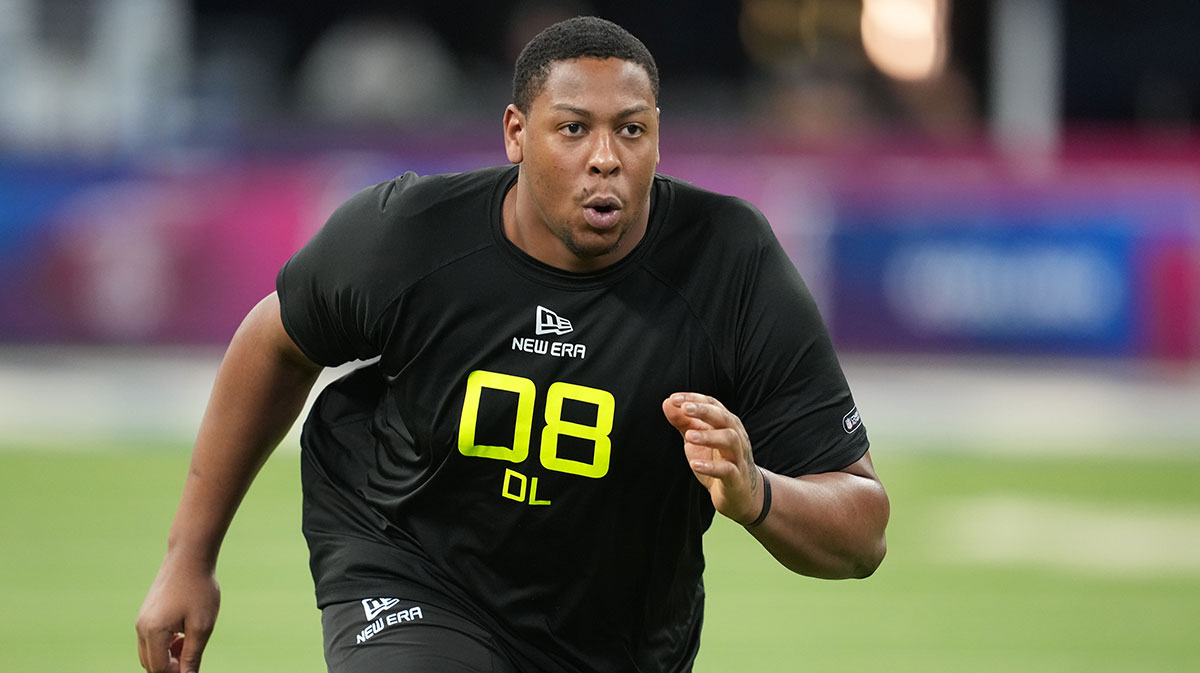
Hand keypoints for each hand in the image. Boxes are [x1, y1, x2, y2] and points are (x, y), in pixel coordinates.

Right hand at [135, 556, 219, 672]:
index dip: (178, 672)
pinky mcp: (146, 615)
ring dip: (168, 656)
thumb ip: (193, 655)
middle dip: (172, 666)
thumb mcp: (201, 626)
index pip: (160, 669)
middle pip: (151, 665)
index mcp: (153, 632)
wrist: (189, 557)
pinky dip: (165, 645)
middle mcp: (141, 628)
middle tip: (193, 652)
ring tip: (190, 641)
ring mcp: (141, 621)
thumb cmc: (199, 589)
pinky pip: (151, 641)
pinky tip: (184, 633)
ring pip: (150, 654)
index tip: (194, 666)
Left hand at [662, 392, 764, 524]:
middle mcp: (735, 436)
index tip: (674, 399)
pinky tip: (694, 464)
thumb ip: (683, 422)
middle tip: (685, 409)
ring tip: (689, 435)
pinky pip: (727, 469)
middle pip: (724, 417)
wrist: (739, 493)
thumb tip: (667, 403)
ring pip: (730, 440)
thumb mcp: (697, 439)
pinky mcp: (736, 477)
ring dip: (709, 436)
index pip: (712, 404)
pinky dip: (711, 467)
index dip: (694, 399)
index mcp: (726, 423)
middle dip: (704, 411)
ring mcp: (738, 456)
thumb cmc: (716, 460)